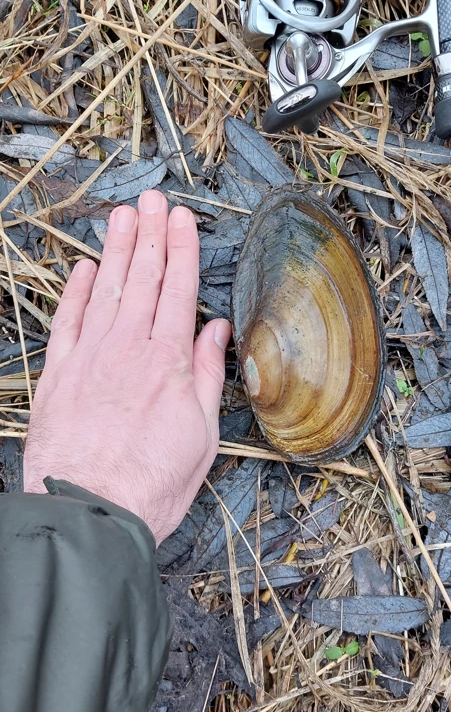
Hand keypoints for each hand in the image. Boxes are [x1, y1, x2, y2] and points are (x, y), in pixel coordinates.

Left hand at [24, 191, 230, 544]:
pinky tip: (84, 268)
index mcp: (169, 361)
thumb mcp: (202, 435)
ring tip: (123, 216)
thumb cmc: (153, 483)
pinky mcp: (59, 374)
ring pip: (107, 289)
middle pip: (143, 279)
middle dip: (150, 235)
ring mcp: (90, 357)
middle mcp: (129, 348)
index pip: (178, 290)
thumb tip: (216, 333)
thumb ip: (207, 376)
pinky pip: (68, 320)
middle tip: (152, 200)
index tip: (181, 218)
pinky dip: (76, 291)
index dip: (181, 249)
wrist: (91, 512)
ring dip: (117, 250)